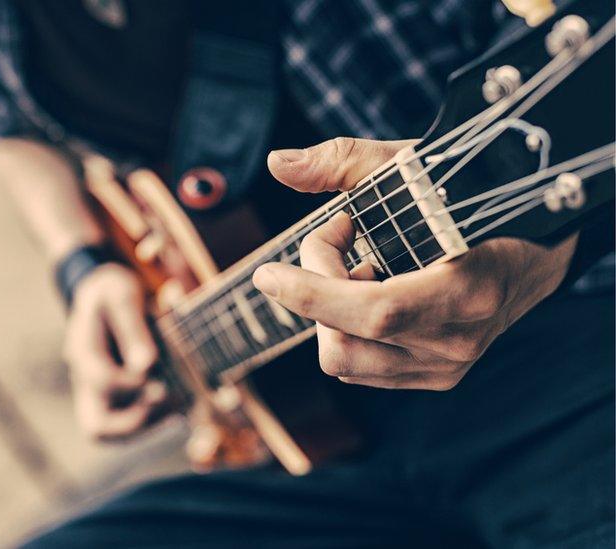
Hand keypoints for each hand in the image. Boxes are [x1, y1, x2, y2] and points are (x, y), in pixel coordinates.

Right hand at [64, 263, 166, 438]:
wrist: (101, 296)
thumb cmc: (112, 291)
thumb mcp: (121, 293)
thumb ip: (132, 327)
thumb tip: (146, 365)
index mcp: (82, 348)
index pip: (101, 378)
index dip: (133, 380)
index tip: (160, 367)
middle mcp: (83, 380)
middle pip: (96, 425)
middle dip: (136, 421)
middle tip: (168, 400)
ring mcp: (95, 394)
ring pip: (112, 433)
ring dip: (147, 425)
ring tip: (181, 405)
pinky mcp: (112, 401)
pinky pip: (125, 427)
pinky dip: (151, 421)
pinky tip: (178, 404)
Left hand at [253, 138, 577, 389]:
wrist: (536, 247)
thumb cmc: (475, 199)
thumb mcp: (417, 167)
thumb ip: (346, 162)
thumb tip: (277, 164)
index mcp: (468, 289)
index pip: (375, 311)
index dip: (313, 295)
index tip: (266, 274)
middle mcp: (458, 340)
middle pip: (345, 342)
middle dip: (318, 287)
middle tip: (339, 236)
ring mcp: (448, 367)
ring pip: (345, 360)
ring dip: (329, 312)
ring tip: (359, 267)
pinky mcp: (438, 377)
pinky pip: (361, 367)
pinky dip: (346, 329)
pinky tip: (371, 290)